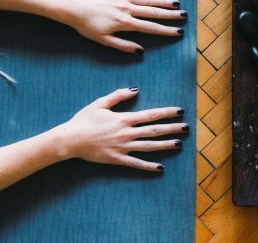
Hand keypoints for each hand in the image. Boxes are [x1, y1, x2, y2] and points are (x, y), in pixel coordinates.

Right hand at [50, 87, 186, 171]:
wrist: (71, 140)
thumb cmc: (83, 120)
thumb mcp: (100, 103)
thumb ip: (118, 96)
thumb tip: (135, 90)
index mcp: (123, 118)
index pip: (151, 115)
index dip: (166, 113)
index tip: (180, 111)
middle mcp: (126, 133)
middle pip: (154, 130)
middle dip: (172, 129)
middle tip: (186, 128)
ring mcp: (123, 147)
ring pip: (149, 147)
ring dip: (165, 145)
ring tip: (179, 144)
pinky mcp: (117, 159)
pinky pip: (136, 164)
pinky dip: (149, 166)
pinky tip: (160, 168)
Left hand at [60, 0, 186, 53]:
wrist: (73, 7)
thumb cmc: (86, 26)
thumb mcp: (103, 40)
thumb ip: (123, 45)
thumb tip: (140, 51)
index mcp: (125, 23)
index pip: (150, 28)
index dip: (165, 31)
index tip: (178, 32)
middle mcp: (127, 9)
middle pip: (153, 12)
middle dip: (169, 15)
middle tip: (184, 16)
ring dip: (162, 1)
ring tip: (175, 3)